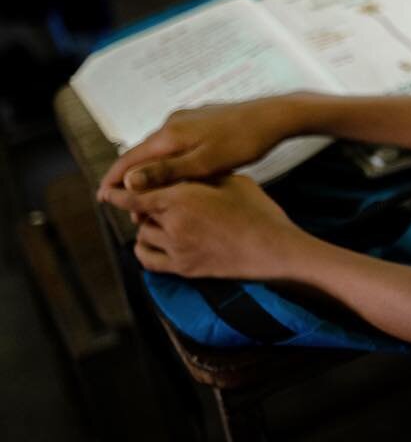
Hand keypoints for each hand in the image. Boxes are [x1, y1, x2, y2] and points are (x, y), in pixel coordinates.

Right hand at [99, 99, 298, 195]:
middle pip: (141, 156)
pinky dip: (168, 163)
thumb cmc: (244, 142)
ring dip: (151, 174)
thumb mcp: (206, 163)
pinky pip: (175, 145)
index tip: (102, 199)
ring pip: (159, 151)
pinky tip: (176, 177)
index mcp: (169, 135)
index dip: (114, 181)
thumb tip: (129, 181)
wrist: (275, 116)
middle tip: (130, 210)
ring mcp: (187, 120)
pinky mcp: (201, 121)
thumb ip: (167, 172)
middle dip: (133, 182)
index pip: (129, 160)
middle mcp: (172, 124)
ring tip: (152, 198)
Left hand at [102, 176, 310, 279]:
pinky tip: (155, 243)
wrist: (274, 248)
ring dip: (148, 228)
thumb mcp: (232, 181)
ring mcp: (176, 250)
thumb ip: (201, 177)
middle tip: (157, 204)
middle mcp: (173, 225)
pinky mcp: (183, 268)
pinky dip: (146, 250)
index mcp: (182, 199)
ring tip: (162, 223)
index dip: (118, 193)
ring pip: (143, 237)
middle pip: (141, 215)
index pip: (136, 194)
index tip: (106, 191)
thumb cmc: (258, 212)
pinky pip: (149, 260)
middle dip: (146, 209)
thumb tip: (183, 173)